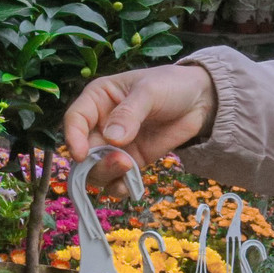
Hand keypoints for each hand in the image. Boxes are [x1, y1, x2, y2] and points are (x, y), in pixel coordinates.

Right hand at [63, 64, 216, 195]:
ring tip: (130, 167)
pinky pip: (117, 180)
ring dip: (107, 175)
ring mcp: (115, 146)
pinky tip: (131, 186)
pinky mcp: (132, 161)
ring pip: (96, 170)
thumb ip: (129, 113)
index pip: (75, 119)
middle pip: (83, 151)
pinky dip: (120, 187)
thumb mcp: (149, 92)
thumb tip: (112, 138)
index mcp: (97, 99)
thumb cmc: (170, 85)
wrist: (199, 100)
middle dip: (94, 162)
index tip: (81, 154)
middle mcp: (100, 124)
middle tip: (121, 162)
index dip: (73, 138)